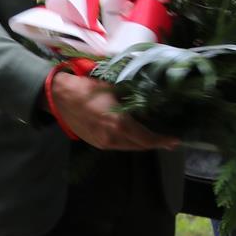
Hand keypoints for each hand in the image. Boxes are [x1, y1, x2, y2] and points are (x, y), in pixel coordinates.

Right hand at [46, 72, 180, 151]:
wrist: (61, 96)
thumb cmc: (89, 88)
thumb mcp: (115, 90)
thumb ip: (131, 101)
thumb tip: (147, 104)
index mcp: (119, 124)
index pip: (146, 138)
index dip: (162, 141)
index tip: (175, 141)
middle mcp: (112, 138)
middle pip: (139, 146)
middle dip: (153, 143)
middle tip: (166, 139)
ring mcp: (102, 143)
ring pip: (127, 147)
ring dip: (140, 143)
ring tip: (151, 136)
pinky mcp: (95, 144)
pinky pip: (116, 145)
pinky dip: (127, 141)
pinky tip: (131, 134)